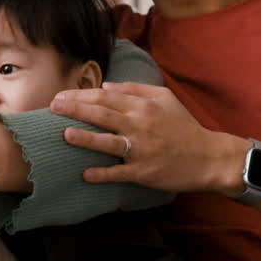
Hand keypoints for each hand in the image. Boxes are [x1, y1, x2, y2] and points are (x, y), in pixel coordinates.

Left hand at [52, 81, 246, 193]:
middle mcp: (139, 126)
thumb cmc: (184, 126)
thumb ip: (135, 89)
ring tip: (65, 135)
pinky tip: (85, 174)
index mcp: (143, 107)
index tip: (60, 96)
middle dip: (75, 110)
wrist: (208, 157)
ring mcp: (141, 150)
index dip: (81, 95)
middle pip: (102, 115)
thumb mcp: (164, 98)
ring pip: (108, 142)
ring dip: (85, 138)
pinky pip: (120, 173)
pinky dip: (103, 174)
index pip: (105, 97)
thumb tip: (105, 86)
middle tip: (52, 107)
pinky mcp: (144, 172)